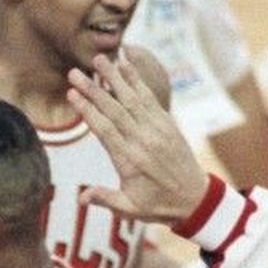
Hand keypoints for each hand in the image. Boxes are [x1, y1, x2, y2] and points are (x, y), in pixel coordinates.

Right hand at [66, 53, 210, 224]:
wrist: (196, 199)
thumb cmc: (158, 206)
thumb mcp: (130, 208)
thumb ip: (105, 199)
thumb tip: (81, 198)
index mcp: (129, 160)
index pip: (104, 130)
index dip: (87, 110)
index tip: (72, 94)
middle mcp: (142, 141)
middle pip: (114, 110)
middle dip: (93, 89)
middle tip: (74, 71)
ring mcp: (156, 130)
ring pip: (132, 99)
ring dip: (114, 77)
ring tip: (99, 59)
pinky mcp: (167, 123)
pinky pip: (150, 98)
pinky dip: (137, 80)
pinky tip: (126, 64)